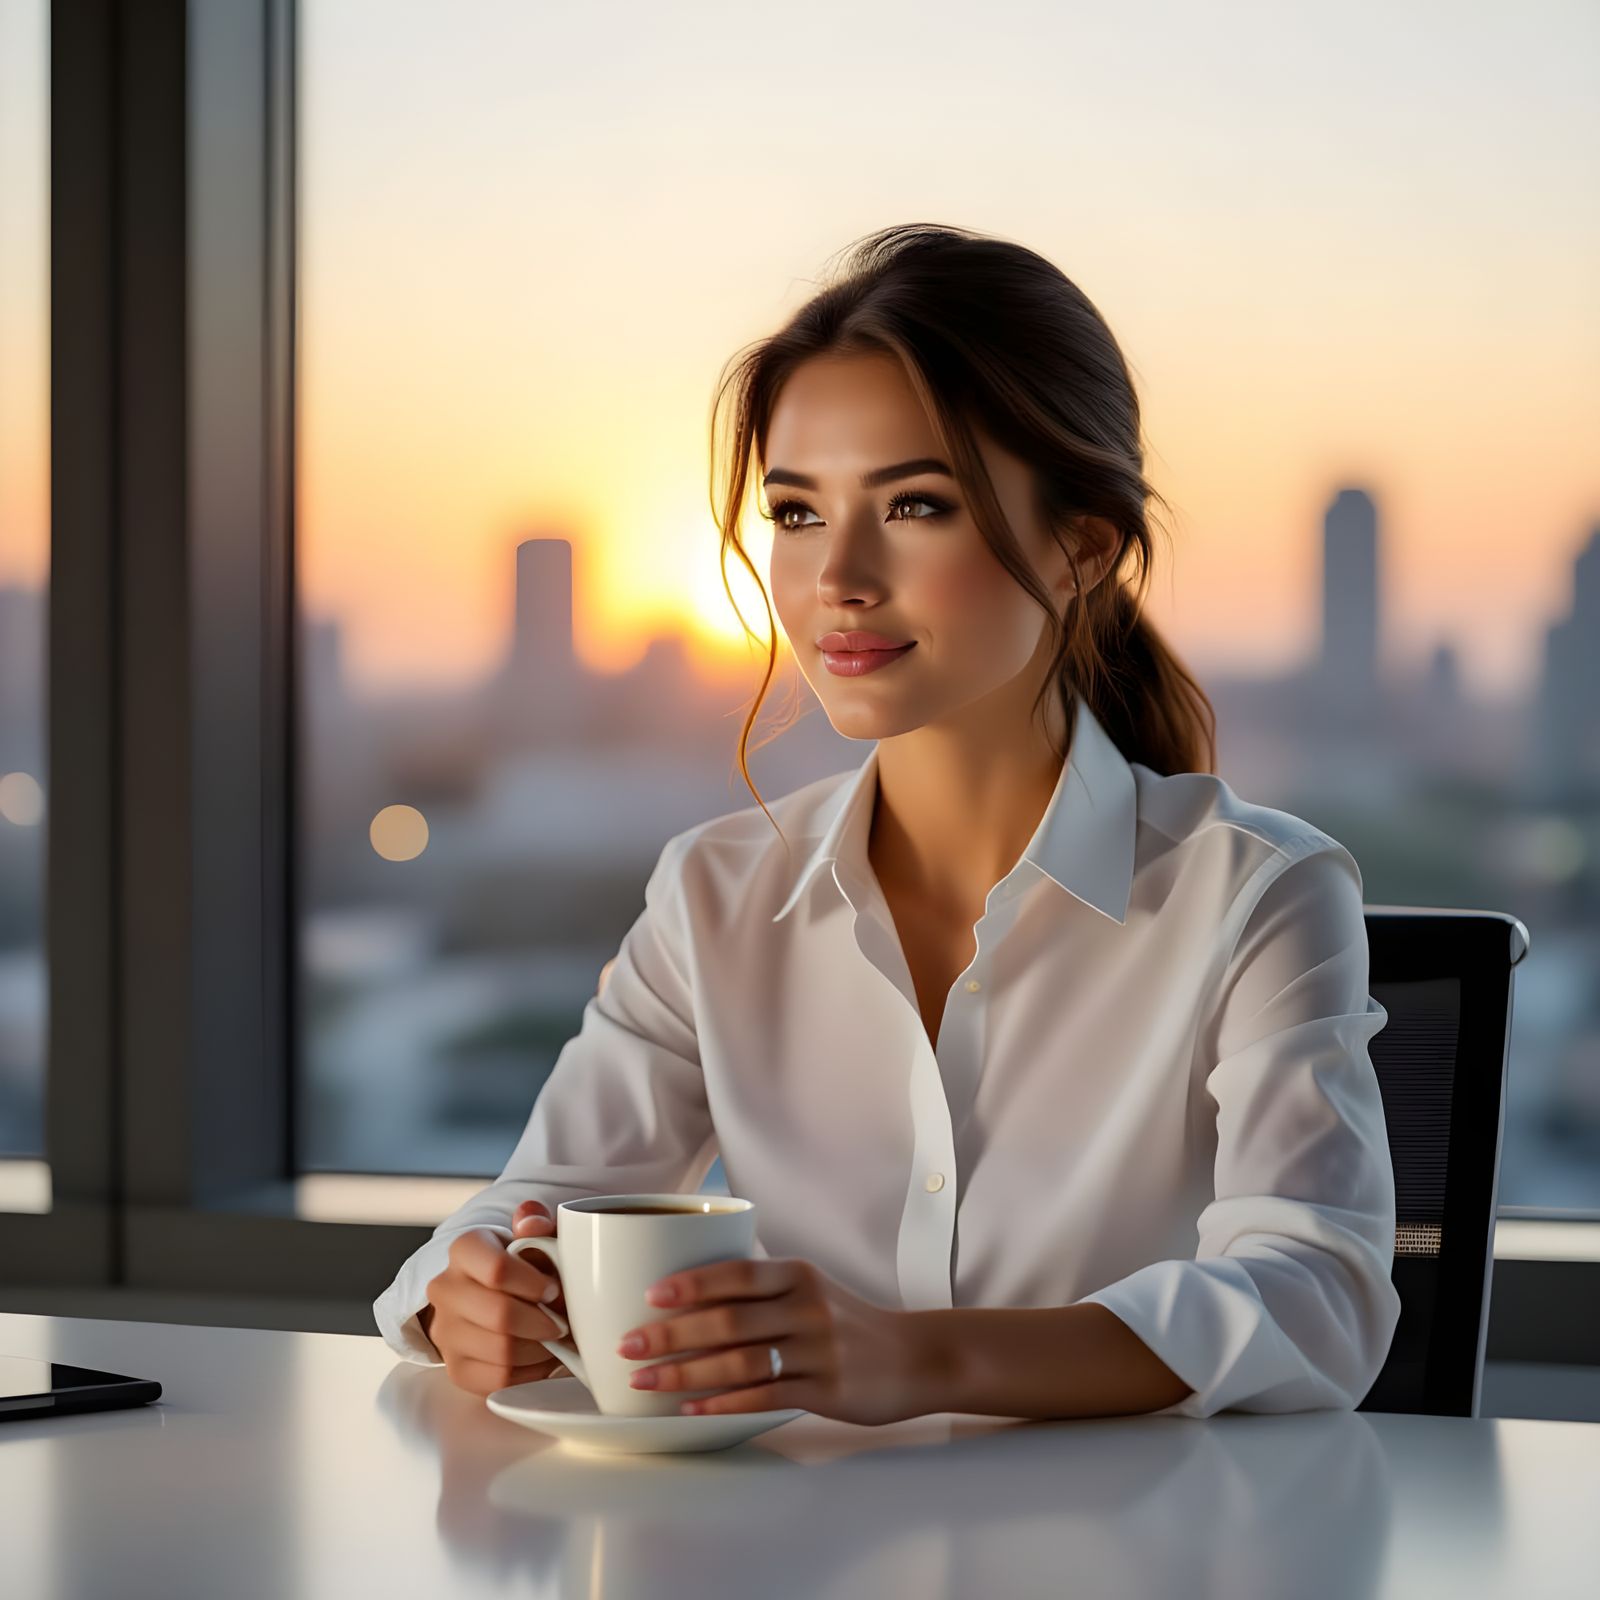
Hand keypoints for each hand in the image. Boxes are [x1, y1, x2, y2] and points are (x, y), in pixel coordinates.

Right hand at [421, 1201, 569, 1395]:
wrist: (489, 1296)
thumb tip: (531, 1220)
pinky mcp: (456, 1368)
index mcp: (464, 1249)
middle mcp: (445, 1289)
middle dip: (542, 1322)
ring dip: (540, 1348)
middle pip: (500, 1315)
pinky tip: (541, 1357)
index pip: (496, 1269)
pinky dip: (530, 1372)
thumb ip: (536, 1225)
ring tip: (554, 1338)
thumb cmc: (521, 1264)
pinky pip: (498, 1379)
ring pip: (501, 1350)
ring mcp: (445, 1331)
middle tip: (563, 1321)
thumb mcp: (533, 1238)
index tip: (554, 1289)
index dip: (533, 1283)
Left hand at [612, 1256, 927, 1425]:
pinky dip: (724, 1404)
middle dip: (672, 1335)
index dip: (692, 1284)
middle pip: (729, 1320)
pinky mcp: (825, 1390)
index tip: (649, 1296)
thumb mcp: (810, 1290)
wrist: (912, 1357)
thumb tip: (690, 1296)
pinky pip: (765, 1397)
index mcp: (798, 1275)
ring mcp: (817, 1350)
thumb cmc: (848, 1323)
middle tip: (629, 1346)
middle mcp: (807, 1308)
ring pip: (741, 1362)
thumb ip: (761, 1290)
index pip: (737, 1274)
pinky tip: (692, 1411)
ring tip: (647, 1382)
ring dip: (687, 1374)